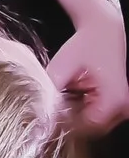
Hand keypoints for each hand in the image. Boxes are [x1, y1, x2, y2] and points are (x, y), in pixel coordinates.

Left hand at [48, 14, 128, 137]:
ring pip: (91, 123)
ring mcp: (121, 107)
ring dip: (73, 114)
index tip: (44, 118)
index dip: (63, 124)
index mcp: (114, 100)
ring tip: (61, 96)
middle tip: (48, 107)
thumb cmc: (85, 44)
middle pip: (89, 128)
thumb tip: (38, 114)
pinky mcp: (115, 104)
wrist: (103, 29)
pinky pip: (94, 115)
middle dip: (67, 120)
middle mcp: (122, 108)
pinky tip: (70, 95)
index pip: (85, 126)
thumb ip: (50, 92)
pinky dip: (79, 108)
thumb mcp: (62, 66)